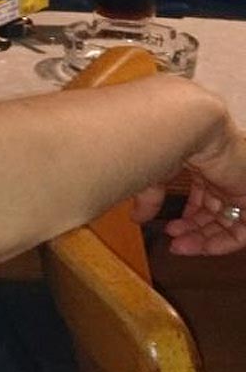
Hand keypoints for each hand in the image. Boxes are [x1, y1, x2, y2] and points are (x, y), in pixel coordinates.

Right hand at [133, 129, 245, 254]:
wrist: (187, 124)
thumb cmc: (166, 140)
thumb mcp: (153, 174)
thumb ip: (149, 198)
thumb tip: (137, 217)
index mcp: (204, 165)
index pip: (202, 199)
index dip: (187, 219)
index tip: (169, 231)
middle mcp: (223, 175)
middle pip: (213, 213)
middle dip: (193, 232)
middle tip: (175, 243)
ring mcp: (237, 184)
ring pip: (226, 222)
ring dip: (203, 240)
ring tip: (181, 246)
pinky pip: (244, 228)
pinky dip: (225, 243)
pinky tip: (204, 248)